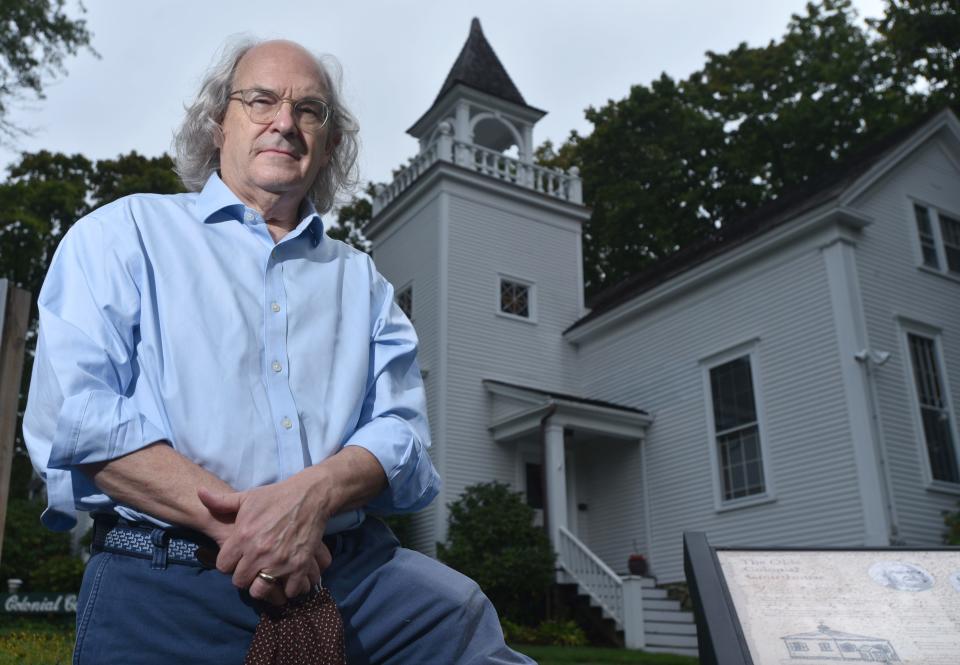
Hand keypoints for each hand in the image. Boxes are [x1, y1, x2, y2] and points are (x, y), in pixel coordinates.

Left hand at [197, 476, 331, 602]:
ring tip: (268, 575)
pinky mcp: (299, 566)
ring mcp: (280, 561)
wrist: (310, 496)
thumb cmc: (276, 496)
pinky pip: (289, 590)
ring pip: (261, 590)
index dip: (229, 563)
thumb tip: (199, 493)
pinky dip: (289, 586)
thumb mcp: (247, 497)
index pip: (223, 566)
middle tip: (253, 567)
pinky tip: (287, 576)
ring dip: (264, 585)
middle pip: (240, 581)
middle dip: (245, 575)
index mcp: (243, 536)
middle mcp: (259, 551)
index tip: (238, 558)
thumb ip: (220, 501)